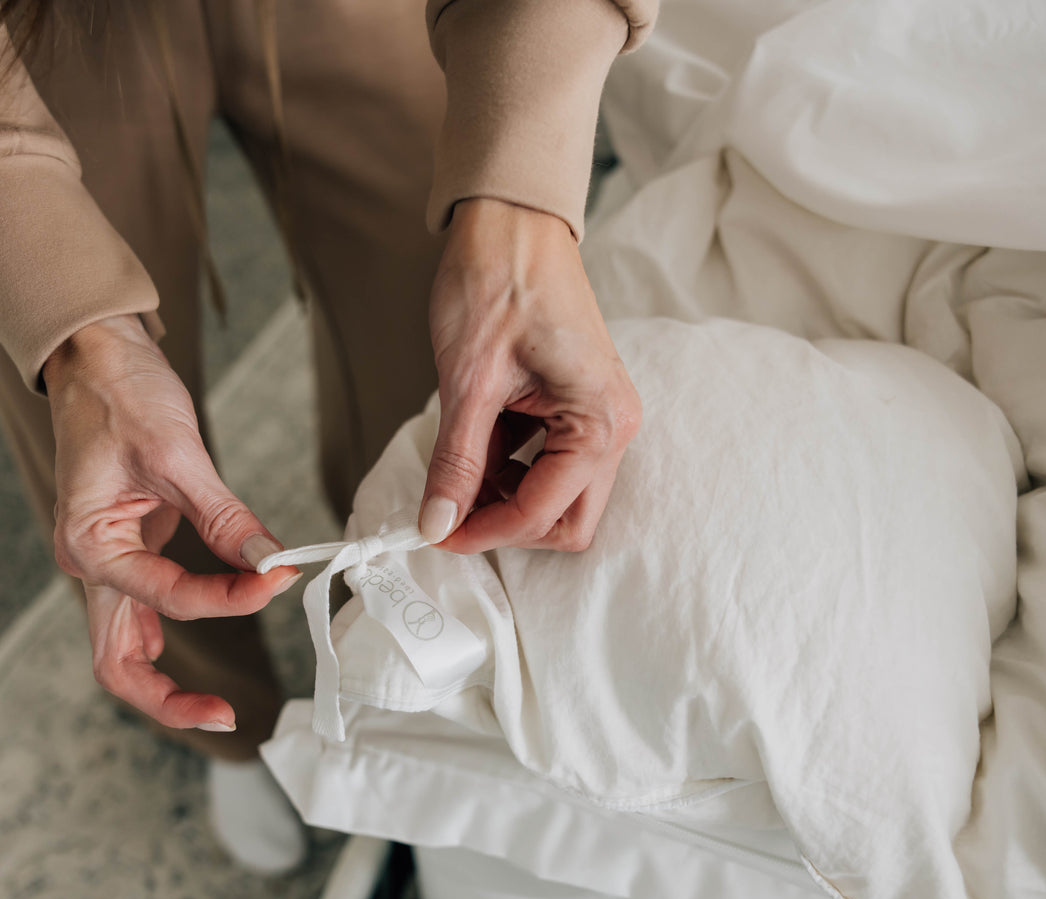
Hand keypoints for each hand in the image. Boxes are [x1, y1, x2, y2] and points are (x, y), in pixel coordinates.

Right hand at [42, 316, 299, 731]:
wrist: (93, 355)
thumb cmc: (120, 394)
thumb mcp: (178, 454)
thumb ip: (225, 517)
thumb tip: (270, 562)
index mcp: (89, 543)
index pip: (169, 597)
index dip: (230, 599)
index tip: (282, 578)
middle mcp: (89, 563)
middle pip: (117, 661)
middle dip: (168, 699)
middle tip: (228, 716)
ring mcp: (104, 562)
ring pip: (123, 648)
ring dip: (164, 682)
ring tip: (219, 705)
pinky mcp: (125, 550)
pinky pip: (140, 613)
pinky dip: (170, 637)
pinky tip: (201, 650)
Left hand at [419, 198, 640, 553]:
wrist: (510, 220)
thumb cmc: (498, 280)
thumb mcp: (469, 381)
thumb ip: (456, 461)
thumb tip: (436, 522)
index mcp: (599, 421)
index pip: (542, 514)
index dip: (483, 531)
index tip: (433, 532)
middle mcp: (612, 426)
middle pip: (564, 520)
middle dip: (504, 523)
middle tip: (447, 509)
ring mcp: (597, 417)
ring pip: (553, 496)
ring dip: (502, 493)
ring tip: (455, 460)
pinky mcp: (576, 406)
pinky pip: (545, 462)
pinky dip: (506, 465)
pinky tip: (473, 439)